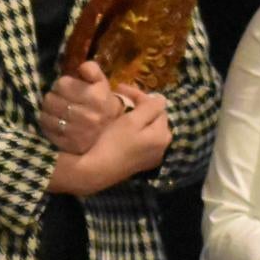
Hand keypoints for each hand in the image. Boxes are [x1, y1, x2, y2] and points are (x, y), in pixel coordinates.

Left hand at [39, 61, 131, 154]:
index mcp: (96, 98)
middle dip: (52, 97)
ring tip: (55, 110)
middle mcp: (87, 116)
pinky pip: (47, 130)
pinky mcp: (69, 144)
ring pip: (45, 115)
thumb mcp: (102, 83)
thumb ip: (92, 70)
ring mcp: (77, 132)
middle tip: (58, 99)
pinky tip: (55, 122)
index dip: (60, 84)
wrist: (112, 134)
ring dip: (48, 111)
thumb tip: (81, 67)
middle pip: (50, 99)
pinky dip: (47, 124)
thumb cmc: (103, 103)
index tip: (64, 88)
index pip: (61, 84)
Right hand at [44, 92, 169, 197]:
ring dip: (137, 117)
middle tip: (121, 98)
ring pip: (149, 128)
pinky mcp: (142, 162)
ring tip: (122, 111)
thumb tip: (160, 99)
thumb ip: (149, 107)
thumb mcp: (132, 120)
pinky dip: (135, 131)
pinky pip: (143, 140)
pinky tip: (123, 129)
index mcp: (163, 134)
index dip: (139, 95)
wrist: (97, 171)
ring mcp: (153, 156)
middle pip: (155, 117)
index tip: (119, 87)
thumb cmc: (114, 142)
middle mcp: (163, 146)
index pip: (157, 105)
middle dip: (140, 106)